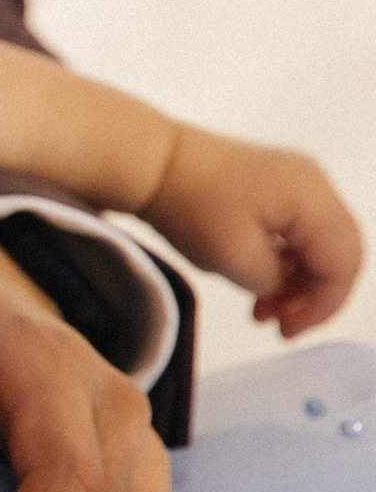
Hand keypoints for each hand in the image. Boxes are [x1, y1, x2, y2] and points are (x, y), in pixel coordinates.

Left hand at [140, 124, 363, 335]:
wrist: (147, 160)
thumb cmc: (189, 205)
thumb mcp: (235, 259)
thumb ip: (274, 283)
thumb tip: (281, 285)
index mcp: (312, 198)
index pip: (343, 263)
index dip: (323, 306)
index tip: (288, 331)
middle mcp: (314, 184)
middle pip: (336, 253)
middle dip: (311, 295)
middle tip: (277, 324)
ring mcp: (293, 180)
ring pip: (315, 244)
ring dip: (294, 281)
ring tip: (260, 309)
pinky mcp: (270, 184)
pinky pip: (294, 231)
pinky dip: (281, 261)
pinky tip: (255, 283)